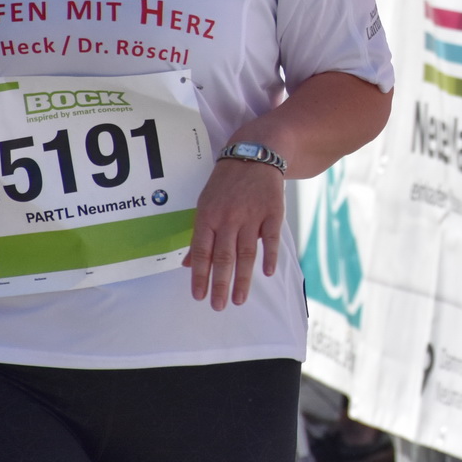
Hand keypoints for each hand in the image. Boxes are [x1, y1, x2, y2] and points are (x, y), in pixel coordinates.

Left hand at [184, 157, 283, 309]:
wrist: (255, 155)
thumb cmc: (226, 183)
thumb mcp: (205, 204)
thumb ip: (200, 235)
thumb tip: (188, 264)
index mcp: (208, 216)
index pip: (202, 252)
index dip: (200, 276)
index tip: (199, 297)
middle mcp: (229, 218)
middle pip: (224, 257)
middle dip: (220, 284)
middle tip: (219, 306)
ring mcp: (252, 215)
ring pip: (246, 253)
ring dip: (243, 278)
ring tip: (239, 299)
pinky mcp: (273, 212)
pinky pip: (271, 238)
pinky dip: (270, 256)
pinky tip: (267, 273)